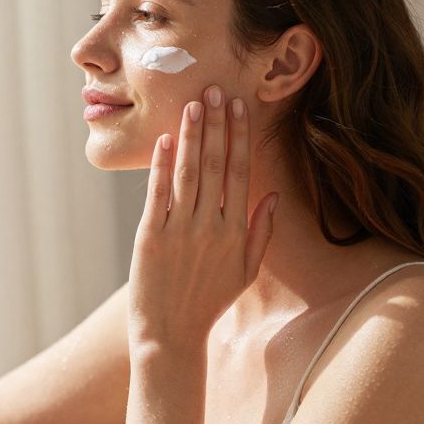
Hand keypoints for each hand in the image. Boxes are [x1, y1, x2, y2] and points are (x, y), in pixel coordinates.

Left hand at [127, 85, 277, 352]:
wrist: (171, 335)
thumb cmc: (207, 302)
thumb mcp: (245, 272)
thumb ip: (261, 232)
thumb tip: (272, 195)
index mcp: (236, 232)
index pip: (240, 173)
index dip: (239, 137)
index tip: (239, 107)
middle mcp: (211, 227)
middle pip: (216, 165)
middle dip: (217, 125)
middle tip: (216, 89)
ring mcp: (180, 231)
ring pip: (189, 174)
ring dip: (192, 136)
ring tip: (194, 104)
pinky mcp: (151, 238)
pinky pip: (158, 195)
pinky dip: (161, 166)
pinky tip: (164, 140)